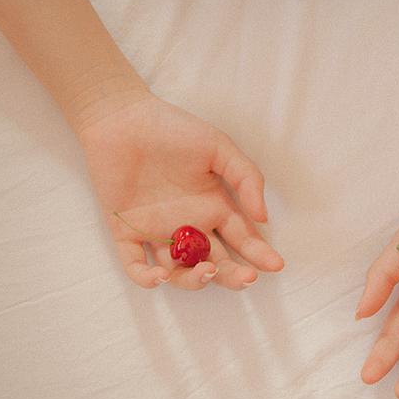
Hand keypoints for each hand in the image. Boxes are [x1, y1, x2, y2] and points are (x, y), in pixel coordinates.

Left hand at [76, 89, 283, 289]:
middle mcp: (189, 226)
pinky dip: (148, 279)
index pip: (242, 239)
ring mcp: (158, 232)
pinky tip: (161, 275)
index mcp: (213, 207)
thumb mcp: (219, 147)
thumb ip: (246, 178)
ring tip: (208, 270)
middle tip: (246, 277)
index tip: (276, 264)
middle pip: (216, 264)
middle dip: (234, 276)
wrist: (122, 118)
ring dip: (196, 280)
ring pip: (180, 273)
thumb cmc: (172, 128)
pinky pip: (136, 267)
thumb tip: (263, 217)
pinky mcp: (126, 233)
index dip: (260, 254)